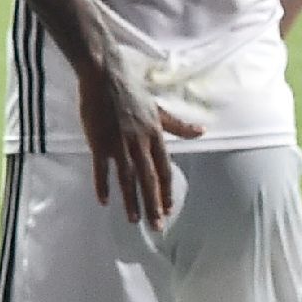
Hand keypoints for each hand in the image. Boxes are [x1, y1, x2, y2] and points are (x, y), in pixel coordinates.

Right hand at [69, 43, 199, 230]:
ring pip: (128, 178)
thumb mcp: (158, 108)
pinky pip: (102, 168)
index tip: (169, 210)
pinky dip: (103, 185)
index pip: (165, 169)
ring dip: (131, 200)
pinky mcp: (99, 141)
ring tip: (134, 219)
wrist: (105, 74)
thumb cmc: (131, 90)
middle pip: (149, 179)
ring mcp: (119, 143)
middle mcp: (140, 141)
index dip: (167, 191)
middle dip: (154, 204)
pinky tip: (105, 201)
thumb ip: (178, 125)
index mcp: (155, 134)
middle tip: (157, 226)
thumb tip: (202, 132)